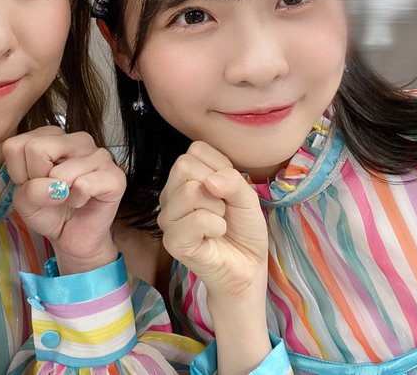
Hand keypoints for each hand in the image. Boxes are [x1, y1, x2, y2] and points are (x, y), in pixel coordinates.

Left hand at [4, 126, 123, 273]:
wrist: (74, 237)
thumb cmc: (50, 212)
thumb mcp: (24, 201)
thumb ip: (27, 189)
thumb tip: (54, 186)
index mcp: (52, 136)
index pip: (16, 145)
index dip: (19, 174)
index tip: (34, 184)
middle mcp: (77, 139)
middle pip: (35, 149)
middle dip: (37, 181)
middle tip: (51, 191)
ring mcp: (99, 154)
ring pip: (59, 172)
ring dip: (58, 195)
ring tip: (68, 197)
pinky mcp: (115, 175)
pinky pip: (83, 185)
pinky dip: (77, 201)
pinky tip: (82, 201)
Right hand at [158, 141, 267, 299]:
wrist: (248, 266)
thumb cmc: (243, 228)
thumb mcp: (247, 196)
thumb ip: (233, 180)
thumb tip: (211, 181)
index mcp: (185, 179)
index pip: (194, 150)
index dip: (220, 165)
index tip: (227, 188)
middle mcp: (170, 195)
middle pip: (183, 165)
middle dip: (215, 185)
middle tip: (223, 206)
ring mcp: (168, 218)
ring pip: (189, 191)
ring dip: (217, 208)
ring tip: (220, 222)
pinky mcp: (173, 241)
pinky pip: (195, 219)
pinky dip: (216, 226)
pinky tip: (215, 236)